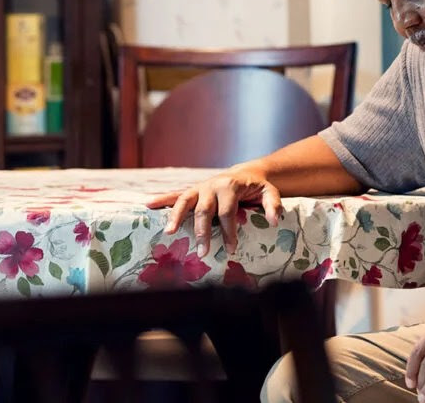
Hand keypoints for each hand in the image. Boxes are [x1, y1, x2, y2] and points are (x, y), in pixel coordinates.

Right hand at [146, 165, 283, 257]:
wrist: (246, 172)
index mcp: (230, 186)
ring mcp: (200, 187)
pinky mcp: (193, 190)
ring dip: (176, 216)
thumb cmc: (257, 187)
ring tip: (169, 232)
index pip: (227, 212)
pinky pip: (175, 195)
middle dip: (202, 232)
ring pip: (185, 201)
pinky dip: (162, 199)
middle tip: (203, 252)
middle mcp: (212, 185)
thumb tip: (275, 222)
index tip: (231, 249)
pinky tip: (149, 205)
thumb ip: (272, 205)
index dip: (229, 231)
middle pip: (204, 210)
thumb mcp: (269, 192)